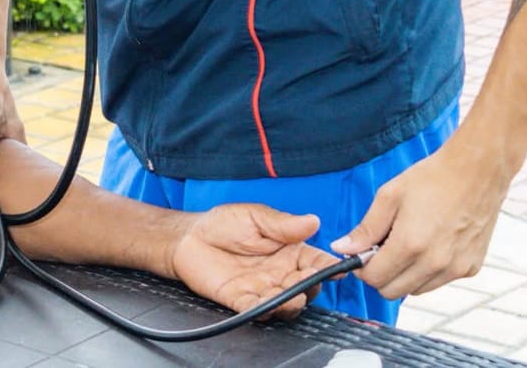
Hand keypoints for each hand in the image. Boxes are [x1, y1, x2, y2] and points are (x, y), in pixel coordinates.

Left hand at [171, 205, 333, 318]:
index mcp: (289, 252)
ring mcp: (262, 289)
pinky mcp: (241, 301)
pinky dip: (262, 310)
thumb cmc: (223, 224)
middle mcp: (280, 274)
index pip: (316, 262)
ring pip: (285, 304)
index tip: (338, 268)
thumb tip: (313, 221)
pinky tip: (265, 304)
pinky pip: (255, 310)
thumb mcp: (254, 216)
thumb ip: (283, 224)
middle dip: (310, 286)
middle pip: (305, 287)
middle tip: (310, 279)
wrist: (188, 238)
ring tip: (293, 296)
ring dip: (291, 303)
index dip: (329, 267)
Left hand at [331, 138, 511, 298]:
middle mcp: (434, 263)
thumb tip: (341, 248)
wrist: (476, 172)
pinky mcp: (470, 268)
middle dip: (380, 274)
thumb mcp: (389, 197)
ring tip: (408, 244)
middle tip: (383, 248)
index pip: (374, 279)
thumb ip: (365, 229)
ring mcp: (455, 268)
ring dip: (404, 275)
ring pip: (415, 290)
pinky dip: (427, 272)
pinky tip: (430, 245)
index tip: (363, 253)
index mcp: (410, 245)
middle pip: (392, 291)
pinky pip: (438, 282)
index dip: (362, 267)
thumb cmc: (432, 179)